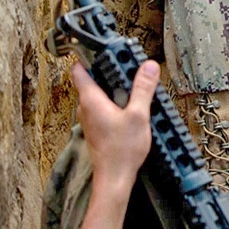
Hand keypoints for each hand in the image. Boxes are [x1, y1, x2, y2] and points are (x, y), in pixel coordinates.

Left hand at [72, 59, 159, 196]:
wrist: (114, 179)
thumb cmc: (122, 150)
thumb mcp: (138, 115)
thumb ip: (143, 89)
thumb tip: (149, 66)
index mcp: (91, 100)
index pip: (79, 69)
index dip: (90, 56)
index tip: (106, 49)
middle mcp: (86, 107)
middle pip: (92, 79)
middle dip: (110, 70)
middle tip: (130, 65)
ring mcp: (90, 118)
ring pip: (99, 94)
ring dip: (114, 87)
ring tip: (135, 84)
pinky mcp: (97, 128)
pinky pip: (103, 106)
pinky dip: (115, 101)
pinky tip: (132, 105)